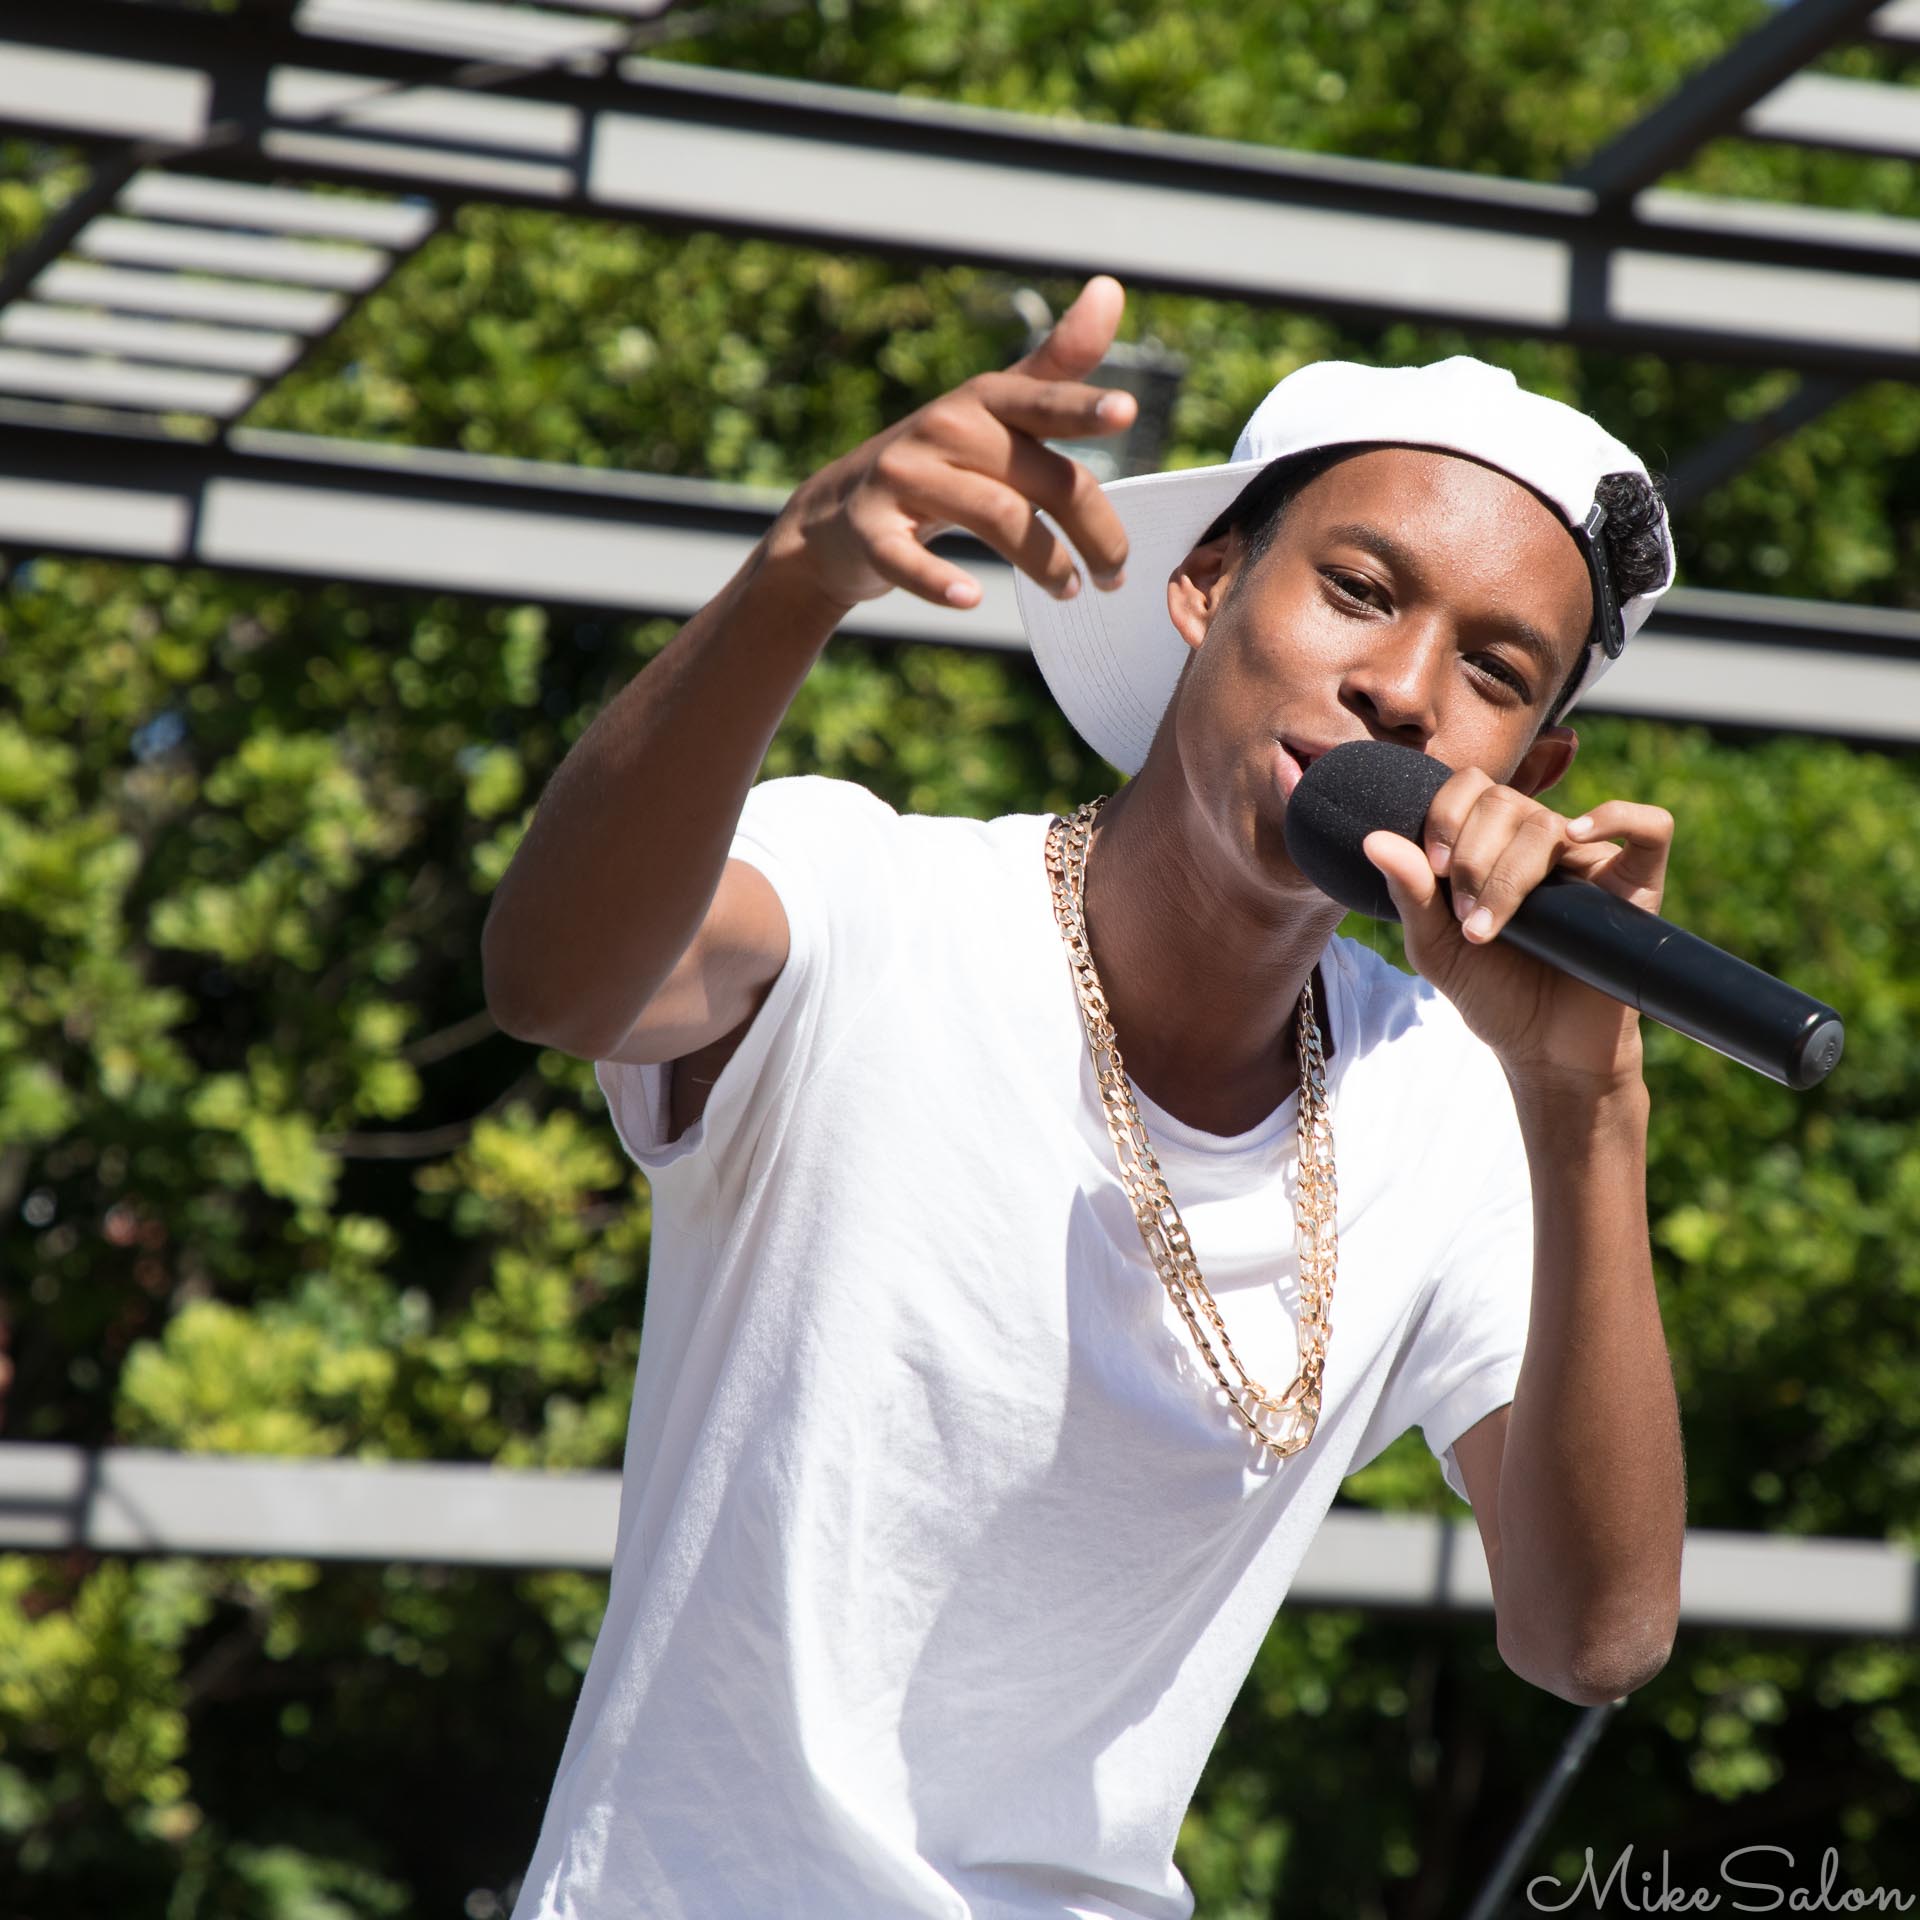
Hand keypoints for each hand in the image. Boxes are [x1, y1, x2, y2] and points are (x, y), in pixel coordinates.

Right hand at [757, 275, 1136, 613]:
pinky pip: (908, 559)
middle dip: (1095, 532)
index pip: (1042, 402)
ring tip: (1073, 593)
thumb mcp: (993, 414)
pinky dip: (939, 582)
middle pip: (1042, 480)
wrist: (834, 517)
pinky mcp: (870, 532)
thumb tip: (1111, 287)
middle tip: (1118, 575)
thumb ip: (1055, 367)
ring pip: (997, 519)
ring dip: (1046, 565)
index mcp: (981, 402)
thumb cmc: (939, 465)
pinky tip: (969, 599)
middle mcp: (943, 431)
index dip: (1081, 406)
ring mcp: (902, 479)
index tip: (1126, 411)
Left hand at [1361, 769, 1675, 1089]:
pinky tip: (1578, 836)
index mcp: (1492, 843)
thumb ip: (1410, 892)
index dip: (1447, 816)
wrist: (1541, 1048)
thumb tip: (1374, 837)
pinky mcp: (1638, 885)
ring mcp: (1590, 860)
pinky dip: (1618, 818)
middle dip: (1472, 857)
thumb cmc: (1490, 992)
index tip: (1435, 870)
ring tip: (1490, 927)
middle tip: (1466, 915)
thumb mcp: (1436, 946)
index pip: (1470, 787)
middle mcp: (1541, 842)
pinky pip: (1649, 828)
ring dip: (1509, 874)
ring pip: (1551, 824)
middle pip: (1506, 804)